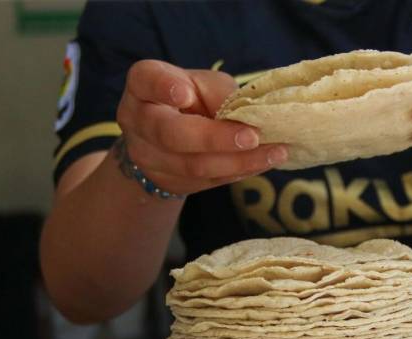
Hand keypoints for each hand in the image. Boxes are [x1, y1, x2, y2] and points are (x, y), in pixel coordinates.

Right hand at [115, 60, 288, 195]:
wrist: (169, 140)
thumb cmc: (191, 100)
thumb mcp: (203, 84)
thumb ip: (219, 94)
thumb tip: (246, 119)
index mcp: (143, 84)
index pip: (147, 81)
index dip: (165, 88)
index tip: (185, 94)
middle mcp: (137, 120)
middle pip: (171, 134)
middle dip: (215, 138)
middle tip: (252, 136)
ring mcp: (147, 157)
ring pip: (192, 166)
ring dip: (237, 161)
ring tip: (274, 152)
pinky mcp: (167, 183)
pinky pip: (206, 181)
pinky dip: (237, 172)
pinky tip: (262, 164)